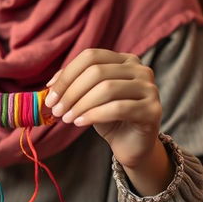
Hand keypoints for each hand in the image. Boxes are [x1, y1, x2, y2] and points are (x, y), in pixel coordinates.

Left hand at [44, 49, 161, 168]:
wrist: (131, 145)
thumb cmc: (108, 118)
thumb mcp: (88, 97)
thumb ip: (74, 85)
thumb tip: (51, 84)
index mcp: (125, 60)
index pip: (91, 56)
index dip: (67, 74)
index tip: (50, 93)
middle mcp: (140, 69)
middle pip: (97, 72)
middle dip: (71, 91)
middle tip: (56, 109)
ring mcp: (149, 88)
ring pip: (107, 89)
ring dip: (80, 104)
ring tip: (66, 118)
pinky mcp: (152, 110)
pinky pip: (118, 108)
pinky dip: (94, 115)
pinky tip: (79, 123)